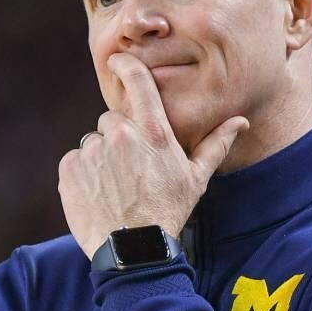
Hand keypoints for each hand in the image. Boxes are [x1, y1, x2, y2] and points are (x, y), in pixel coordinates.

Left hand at [58, 54, 247, 257]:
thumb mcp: (196, 179)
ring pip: (94, 142)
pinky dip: (84, 173)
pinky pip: (75, 160)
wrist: (134, 250)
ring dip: (102, 158)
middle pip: (113, 119)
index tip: (117, 60)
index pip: (136, 80)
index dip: (125, 64)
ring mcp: (93, 151)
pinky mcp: (70, 169)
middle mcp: (120, 135)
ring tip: (116, 187)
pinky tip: (100, 194)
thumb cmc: (169, 212)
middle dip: (120, 137)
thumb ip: (215, 144)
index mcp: (153, 131)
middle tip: (132, 169)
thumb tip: (240, 122)